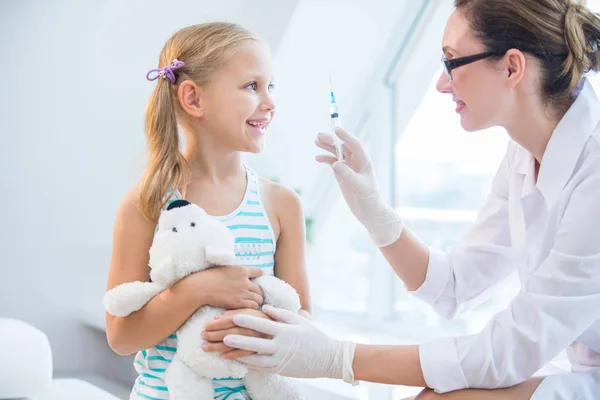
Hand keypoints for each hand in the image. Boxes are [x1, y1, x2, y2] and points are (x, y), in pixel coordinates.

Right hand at [187, 266, 264, 309]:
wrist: (201, 287)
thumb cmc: (210, 277)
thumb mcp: (226, 268)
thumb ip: (237, 272)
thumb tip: (243, 274)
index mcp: (242, 270)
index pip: (259, 272)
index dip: (260, 276)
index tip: (260, 279)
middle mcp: (245, 281)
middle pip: (260, 288)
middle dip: (259, 292)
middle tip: (255, 295)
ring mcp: (243, 293)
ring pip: (259, 298)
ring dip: (256, 300)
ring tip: (251, 302)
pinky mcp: (238, 303)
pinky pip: (253, 306)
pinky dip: (252, 307)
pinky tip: (247, 307)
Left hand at [222, 305, 355, 380]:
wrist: (327, 358)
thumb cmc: (313, 335)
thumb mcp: (299, 320)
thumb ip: (281, 314)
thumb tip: (264, 307)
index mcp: (285, 331)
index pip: (262, 324)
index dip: (246, 320)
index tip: (233, 316)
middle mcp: (281, 346)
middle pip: (255, 343)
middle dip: (237, 340)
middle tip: (222, 337)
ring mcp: (279, 360)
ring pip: (255, 359)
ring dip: (238, 355)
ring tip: (223, 352)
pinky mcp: (279, 370)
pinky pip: (260, 368)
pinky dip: (248, 364)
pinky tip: (237, 360)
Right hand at [315, 127, 402, 246]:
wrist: (369, 212)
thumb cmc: (370, 199)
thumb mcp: (360, 187)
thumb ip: (347, 174)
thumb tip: (335, 163)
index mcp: (364, 161)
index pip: (354, 144)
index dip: (345, 136)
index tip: (336, 130)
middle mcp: (356, 162)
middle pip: (343, 146)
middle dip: (332, 140)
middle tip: (320, 135)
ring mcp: (348, 167)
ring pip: (337, 153)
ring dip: (327, 147)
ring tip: (316, 142)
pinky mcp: (342, 174)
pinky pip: (333, 162)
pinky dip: (325, 159)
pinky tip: (318, 158)